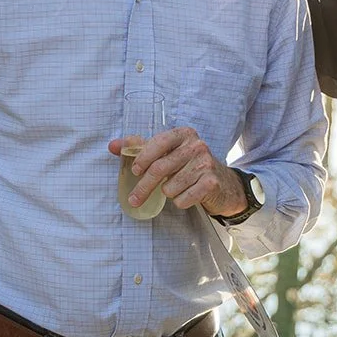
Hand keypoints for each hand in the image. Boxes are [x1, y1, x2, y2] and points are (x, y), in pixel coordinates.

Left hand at [109, 127, 244, 215]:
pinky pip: (183, 199)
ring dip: (168, 193)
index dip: (143, 158)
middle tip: (134, 199)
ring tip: (176, 188)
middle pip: (160, 169)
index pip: (157, 143)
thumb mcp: (168, 152)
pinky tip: (187, 195)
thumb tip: (112, 146)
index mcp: (184, 134)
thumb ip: (141, 147)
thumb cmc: (188, 165)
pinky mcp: (211, 183)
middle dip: (144, 187)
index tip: (134, 172)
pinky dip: (180, 202)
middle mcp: (197, 146)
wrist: (223, 183)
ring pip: (170, 187)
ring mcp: (206, 164)